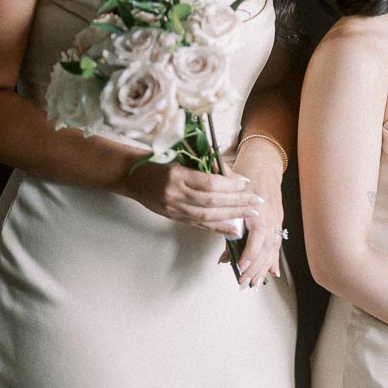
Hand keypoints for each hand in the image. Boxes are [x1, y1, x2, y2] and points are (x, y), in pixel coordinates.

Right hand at [119, 161, 261, 234]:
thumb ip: (202, 167)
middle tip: (257, 201)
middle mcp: (175, 194)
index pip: (209, 183)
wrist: (131, 176)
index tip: (246, 183)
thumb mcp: (179, 159)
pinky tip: (235, 228)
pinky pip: (199, 224)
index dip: (230, 185)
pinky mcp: (174, 217)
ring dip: (232, 215)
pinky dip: (218, 227)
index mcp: (177, 175)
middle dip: (237, 202)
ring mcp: (174, 208)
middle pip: (212, 201)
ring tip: (251, 213)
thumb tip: (232, 176)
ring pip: (207, 215)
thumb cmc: (156, 162)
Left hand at [227, 168, 285, 288]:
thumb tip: (219, 227)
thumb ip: (227, 211)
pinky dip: (273, 260)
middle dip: (255, 268)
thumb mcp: (233, 188)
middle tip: (242, 283)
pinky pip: (277, 245)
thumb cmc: (247, 174)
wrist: (265, 163)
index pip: (258, 236)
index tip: (239, 265)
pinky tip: (271, 274)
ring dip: (263, 268)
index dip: (249, 253)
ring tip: (252, 284)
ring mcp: (277, 221)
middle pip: (267, 248)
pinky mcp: (278, 223)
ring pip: (273, 249)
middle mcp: (272, 217)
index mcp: (261, 209)